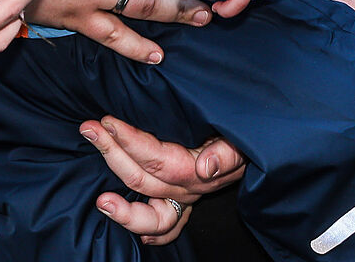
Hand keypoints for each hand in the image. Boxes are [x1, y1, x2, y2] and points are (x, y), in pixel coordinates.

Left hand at [82, 114, 245, 245]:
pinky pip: (167, 227)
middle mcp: (191, 190)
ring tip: (100, 201)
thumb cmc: (248, 130)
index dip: (130, 142)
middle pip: (145, 181)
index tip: (107, 122)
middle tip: (89, 130)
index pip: (159, 160)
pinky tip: (126, 223)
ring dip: (122, 209)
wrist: (265, 141)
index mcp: (201, 170)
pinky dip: (148, 231)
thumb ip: (226, 151)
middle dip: (113, 155)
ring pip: (151, 215)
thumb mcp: (242, 135)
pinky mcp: (185, 203)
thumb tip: (205, 167)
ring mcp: (187, 200)